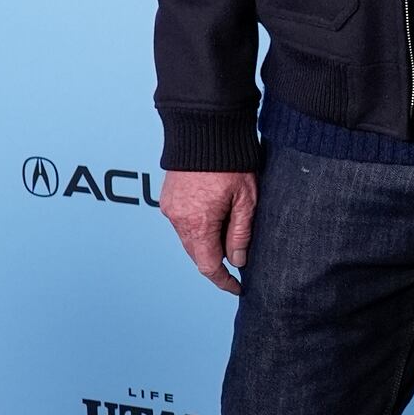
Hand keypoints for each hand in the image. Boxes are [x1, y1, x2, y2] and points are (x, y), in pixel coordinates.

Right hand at [160, 169, 257, 294]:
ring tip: (229, 232)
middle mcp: (178, 218)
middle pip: (196, 254)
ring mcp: (170, 207)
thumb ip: (240, 233)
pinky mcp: (168, 197)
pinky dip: (197, 227)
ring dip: (206, 242)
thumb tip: (238, 260)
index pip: (208, 265)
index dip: (223, 281)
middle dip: (216, 261)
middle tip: (238, 261)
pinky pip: (182, 222)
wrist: (205, 128)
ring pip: (188, 238)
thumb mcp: (246, 199)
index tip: (237, 287)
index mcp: (198, 223)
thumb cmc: (230, 160)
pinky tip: (214, 218)